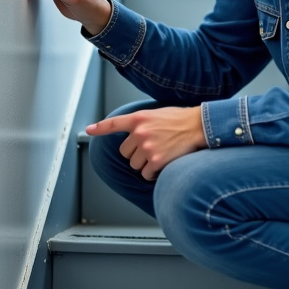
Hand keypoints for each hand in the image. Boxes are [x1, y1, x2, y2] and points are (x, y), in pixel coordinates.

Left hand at [87, 106, 207, 180]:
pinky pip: (146, 174)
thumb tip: (132, 133)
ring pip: (135, 165)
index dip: (100, 128)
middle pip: (125, 153)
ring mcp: (147, 147)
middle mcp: (140, 132)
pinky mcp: (156, 161)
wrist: (198, 126)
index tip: (89, 130)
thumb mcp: (156, 114)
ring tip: (160, 153)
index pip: (114, 123)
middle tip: (152, 147)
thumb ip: (141, 122)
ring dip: (145, 164)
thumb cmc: (180, 120)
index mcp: (139, 118)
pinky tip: (164, 163)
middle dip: (136, 153)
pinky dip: (153, 173)